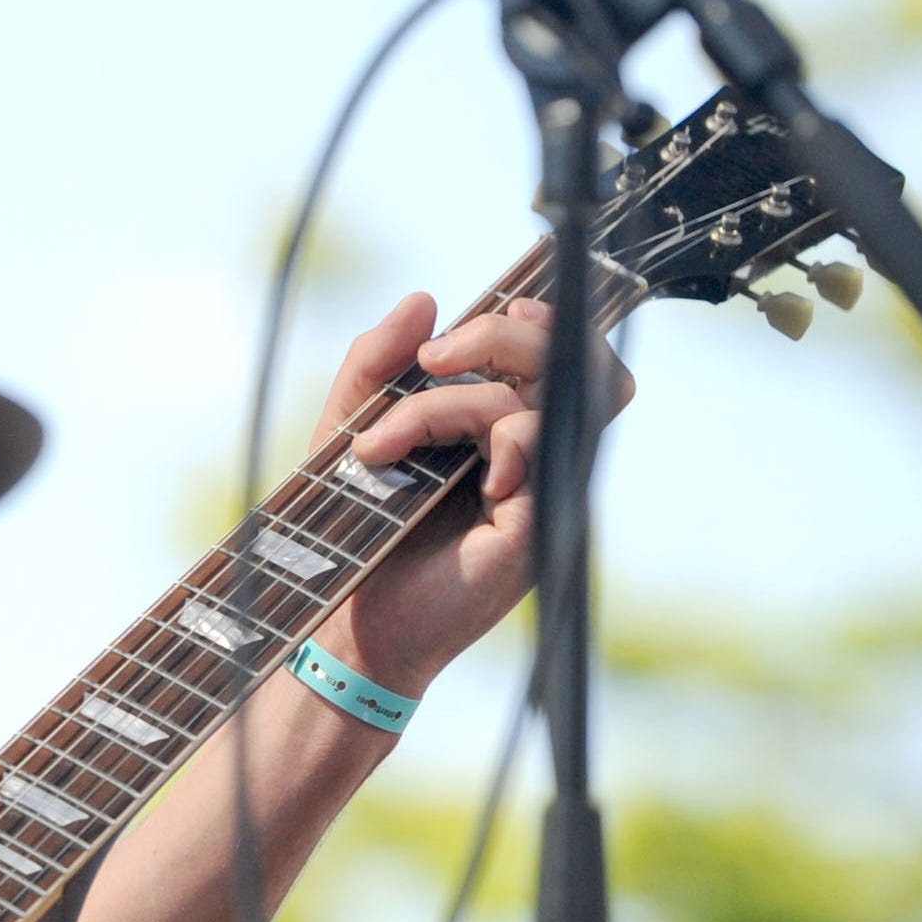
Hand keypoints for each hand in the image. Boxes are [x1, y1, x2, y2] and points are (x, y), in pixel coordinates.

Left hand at [309, 293, 634, 694]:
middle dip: (502, 335)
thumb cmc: (356, 532)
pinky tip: (429, 474)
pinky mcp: (536, 526)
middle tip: (432, 359)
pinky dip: (491, 442)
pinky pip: (539, 450)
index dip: (538, 319)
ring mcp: (542, 490)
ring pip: (552, 398)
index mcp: (501, 428)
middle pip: (574, 359)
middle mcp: (534, 455)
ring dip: (467, 396)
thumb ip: (377, 364)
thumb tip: (425, 300)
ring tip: (393, 435)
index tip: (477, 318)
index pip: (559, 353)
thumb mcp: (349, 430)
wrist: (347, 621)